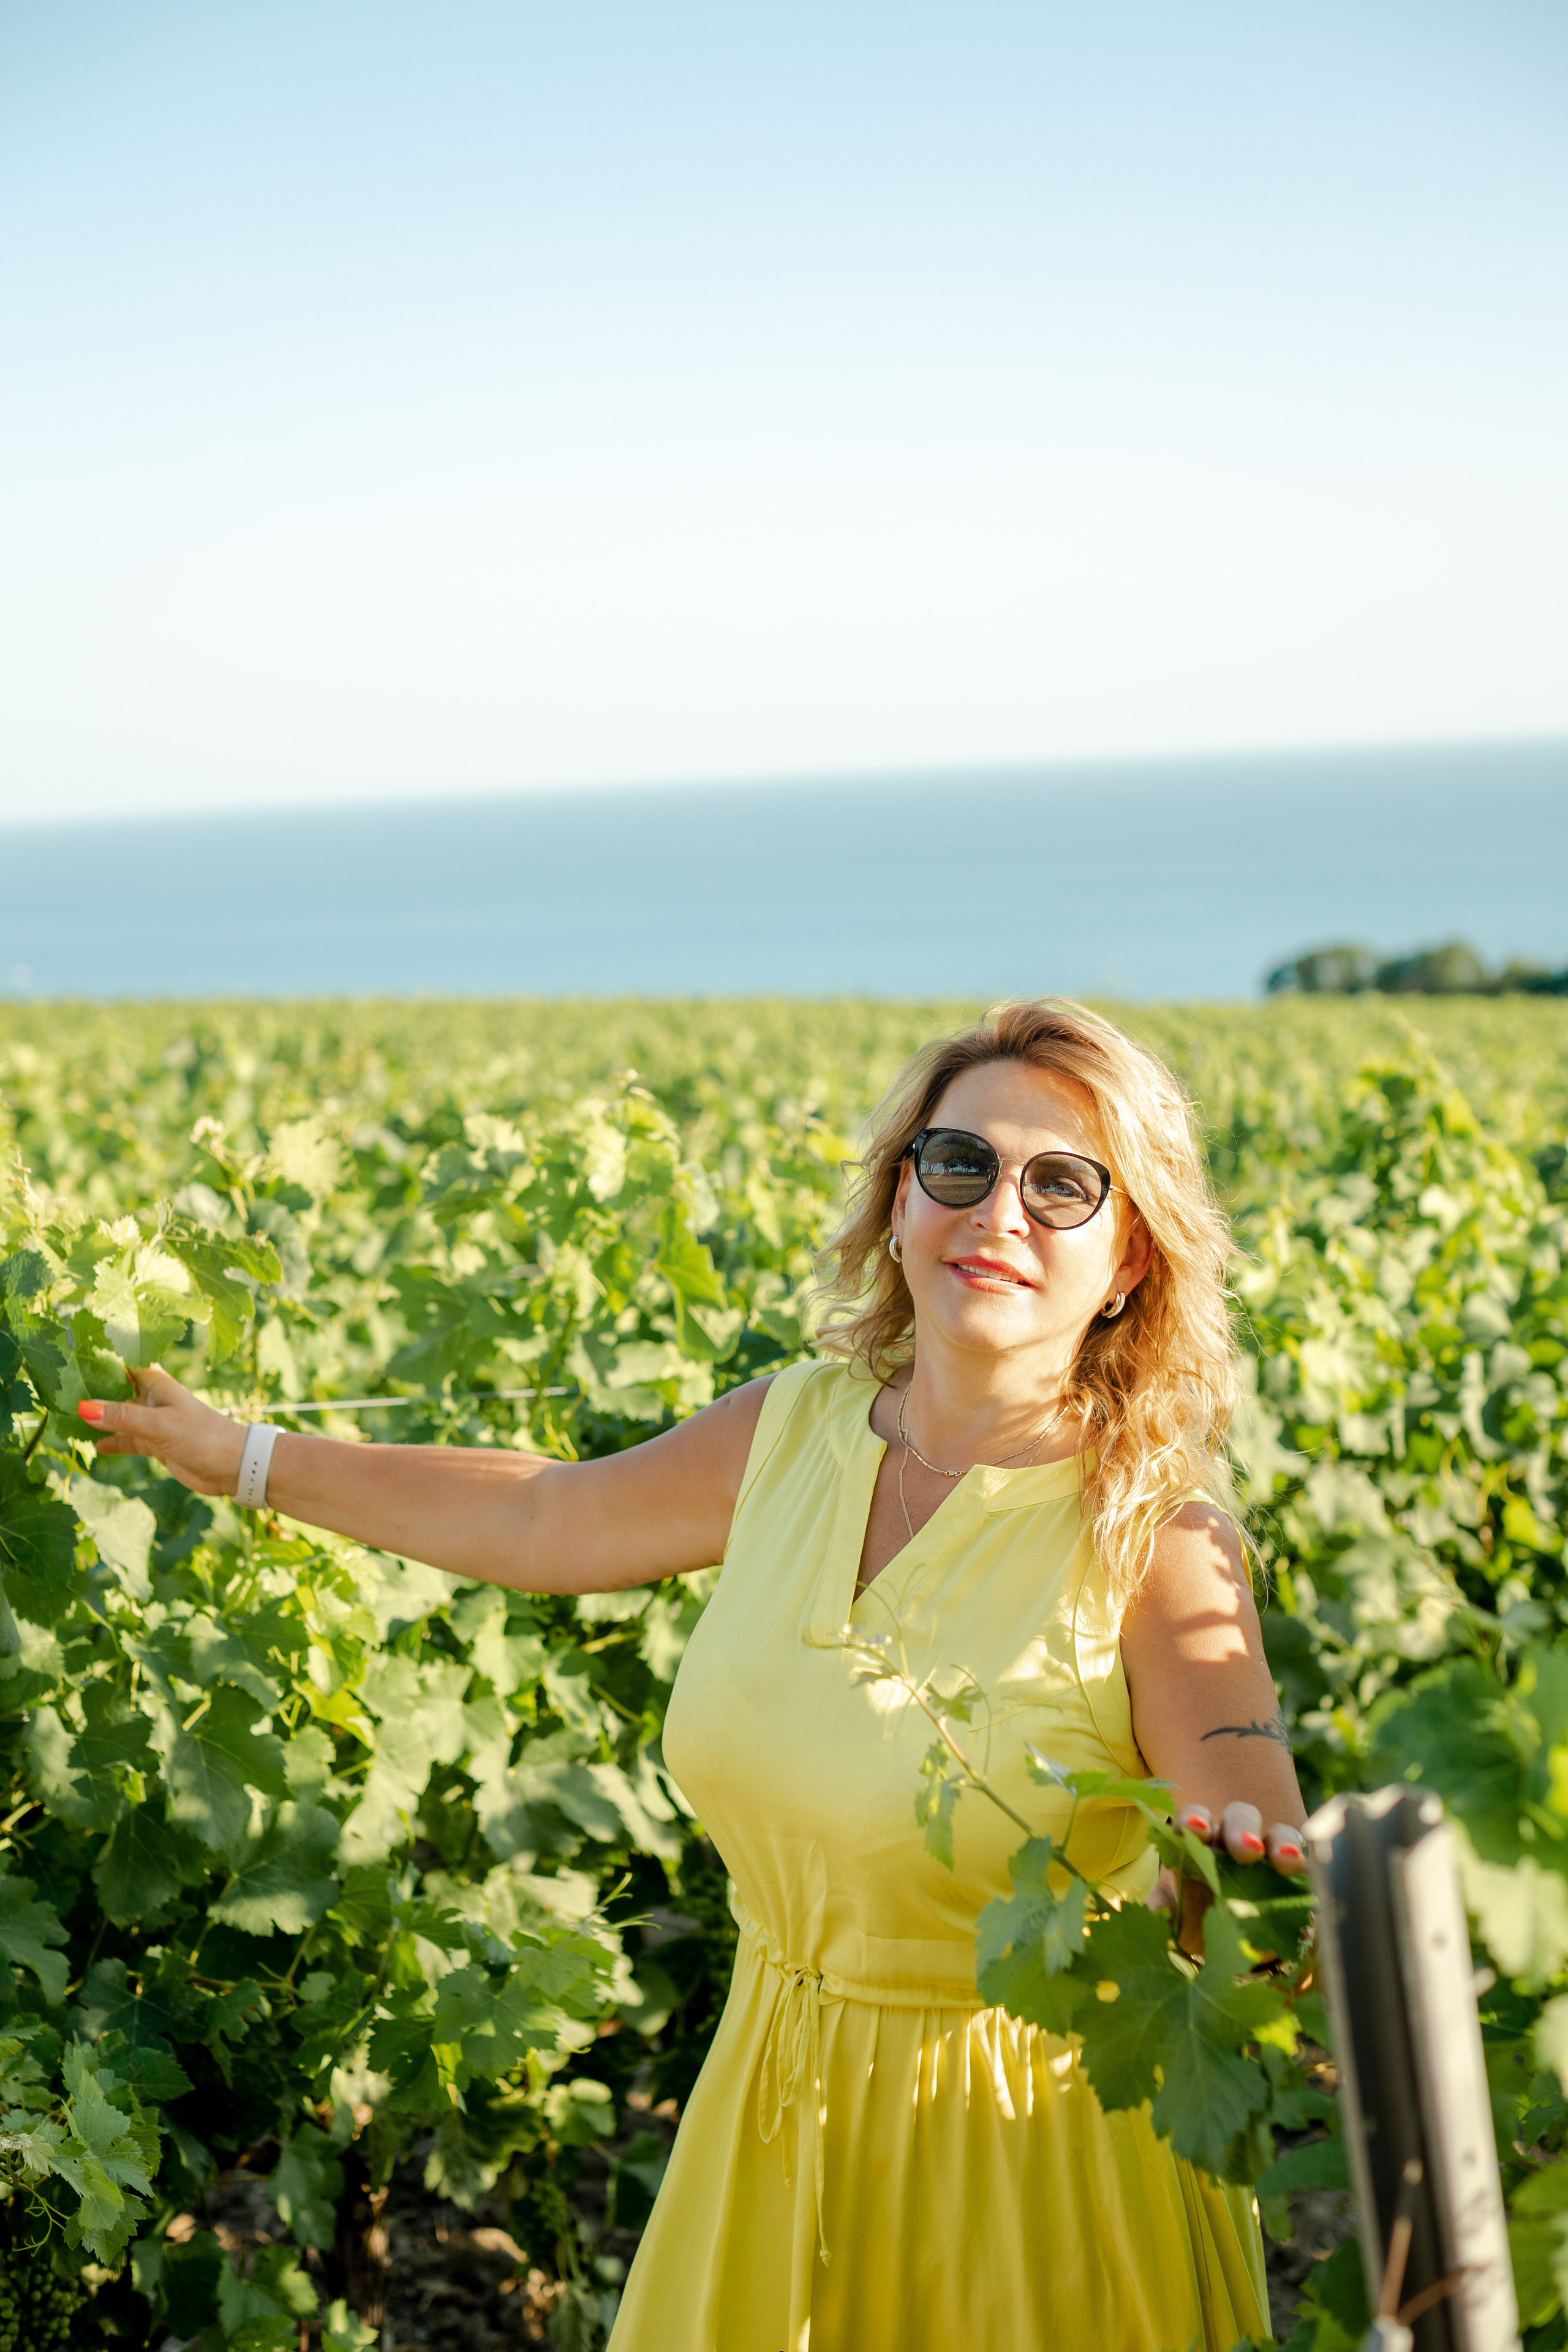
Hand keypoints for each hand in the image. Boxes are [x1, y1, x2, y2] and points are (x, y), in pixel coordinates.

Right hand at [78, 1366, 247, 1496]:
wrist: (233, 1466)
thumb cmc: (202, 1437)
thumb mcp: (159, 1426)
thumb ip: (123, 1417)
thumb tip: (83, 1407)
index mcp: (156, 1383)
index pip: (124, 1362)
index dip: (101, 1356)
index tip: (73, 1353)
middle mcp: (152, 1398)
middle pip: (116, 1389)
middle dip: (92, 1389)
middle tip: (61, 1388)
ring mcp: (153, 1422)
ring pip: (118, 1417)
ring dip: (98, 1418)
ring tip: (67, 1418)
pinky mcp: (156, 1443)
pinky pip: (127, 1440)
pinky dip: (112, 1442)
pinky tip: (94, 1447)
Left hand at [1147, 1801, 1306, 1952]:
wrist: (1240, 1943)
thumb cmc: (1203, 1921)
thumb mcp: (1179, 1917)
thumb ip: (1165, 1910)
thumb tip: (1157, 1911)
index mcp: (1201, 1844)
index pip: (1194, 1821)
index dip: (1194, 1821)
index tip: (1196, 1830)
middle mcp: (1237, 1840)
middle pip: (1240, 1817)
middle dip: (1242, 1829)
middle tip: (1246, 1849)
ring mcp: (1273, 1852)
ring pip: (1279, 1834)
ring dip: (1282, 1843)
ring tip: (1287, 1861)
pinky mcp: (1302, 1872)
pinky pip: (1310, 1861)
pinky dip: (1311, 1864)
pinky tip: (1314, 1875)